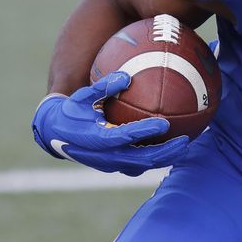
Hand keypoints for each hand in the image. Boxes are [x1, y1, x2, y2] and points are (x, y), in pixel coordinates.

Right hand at [31, 71, 189, 175]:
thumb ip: (104, 86)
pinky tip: (172, 148)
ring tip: (185, 148)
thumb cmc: (73, 110)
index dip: (144, 131)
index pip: (124, 136)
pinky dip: (156, 159)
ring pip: (142, 165)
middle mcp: (104, 156)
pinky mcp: (115, 165)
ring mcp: (110, 163)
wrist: (56, 133)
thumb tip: (127, 76)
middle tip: (185, 141)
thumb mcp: (83, 95)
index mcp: (96, 138)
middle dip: (164, 153)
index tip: (164, 122)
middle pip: (140, 159)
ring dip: (164, 159)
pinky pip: (139, 165)